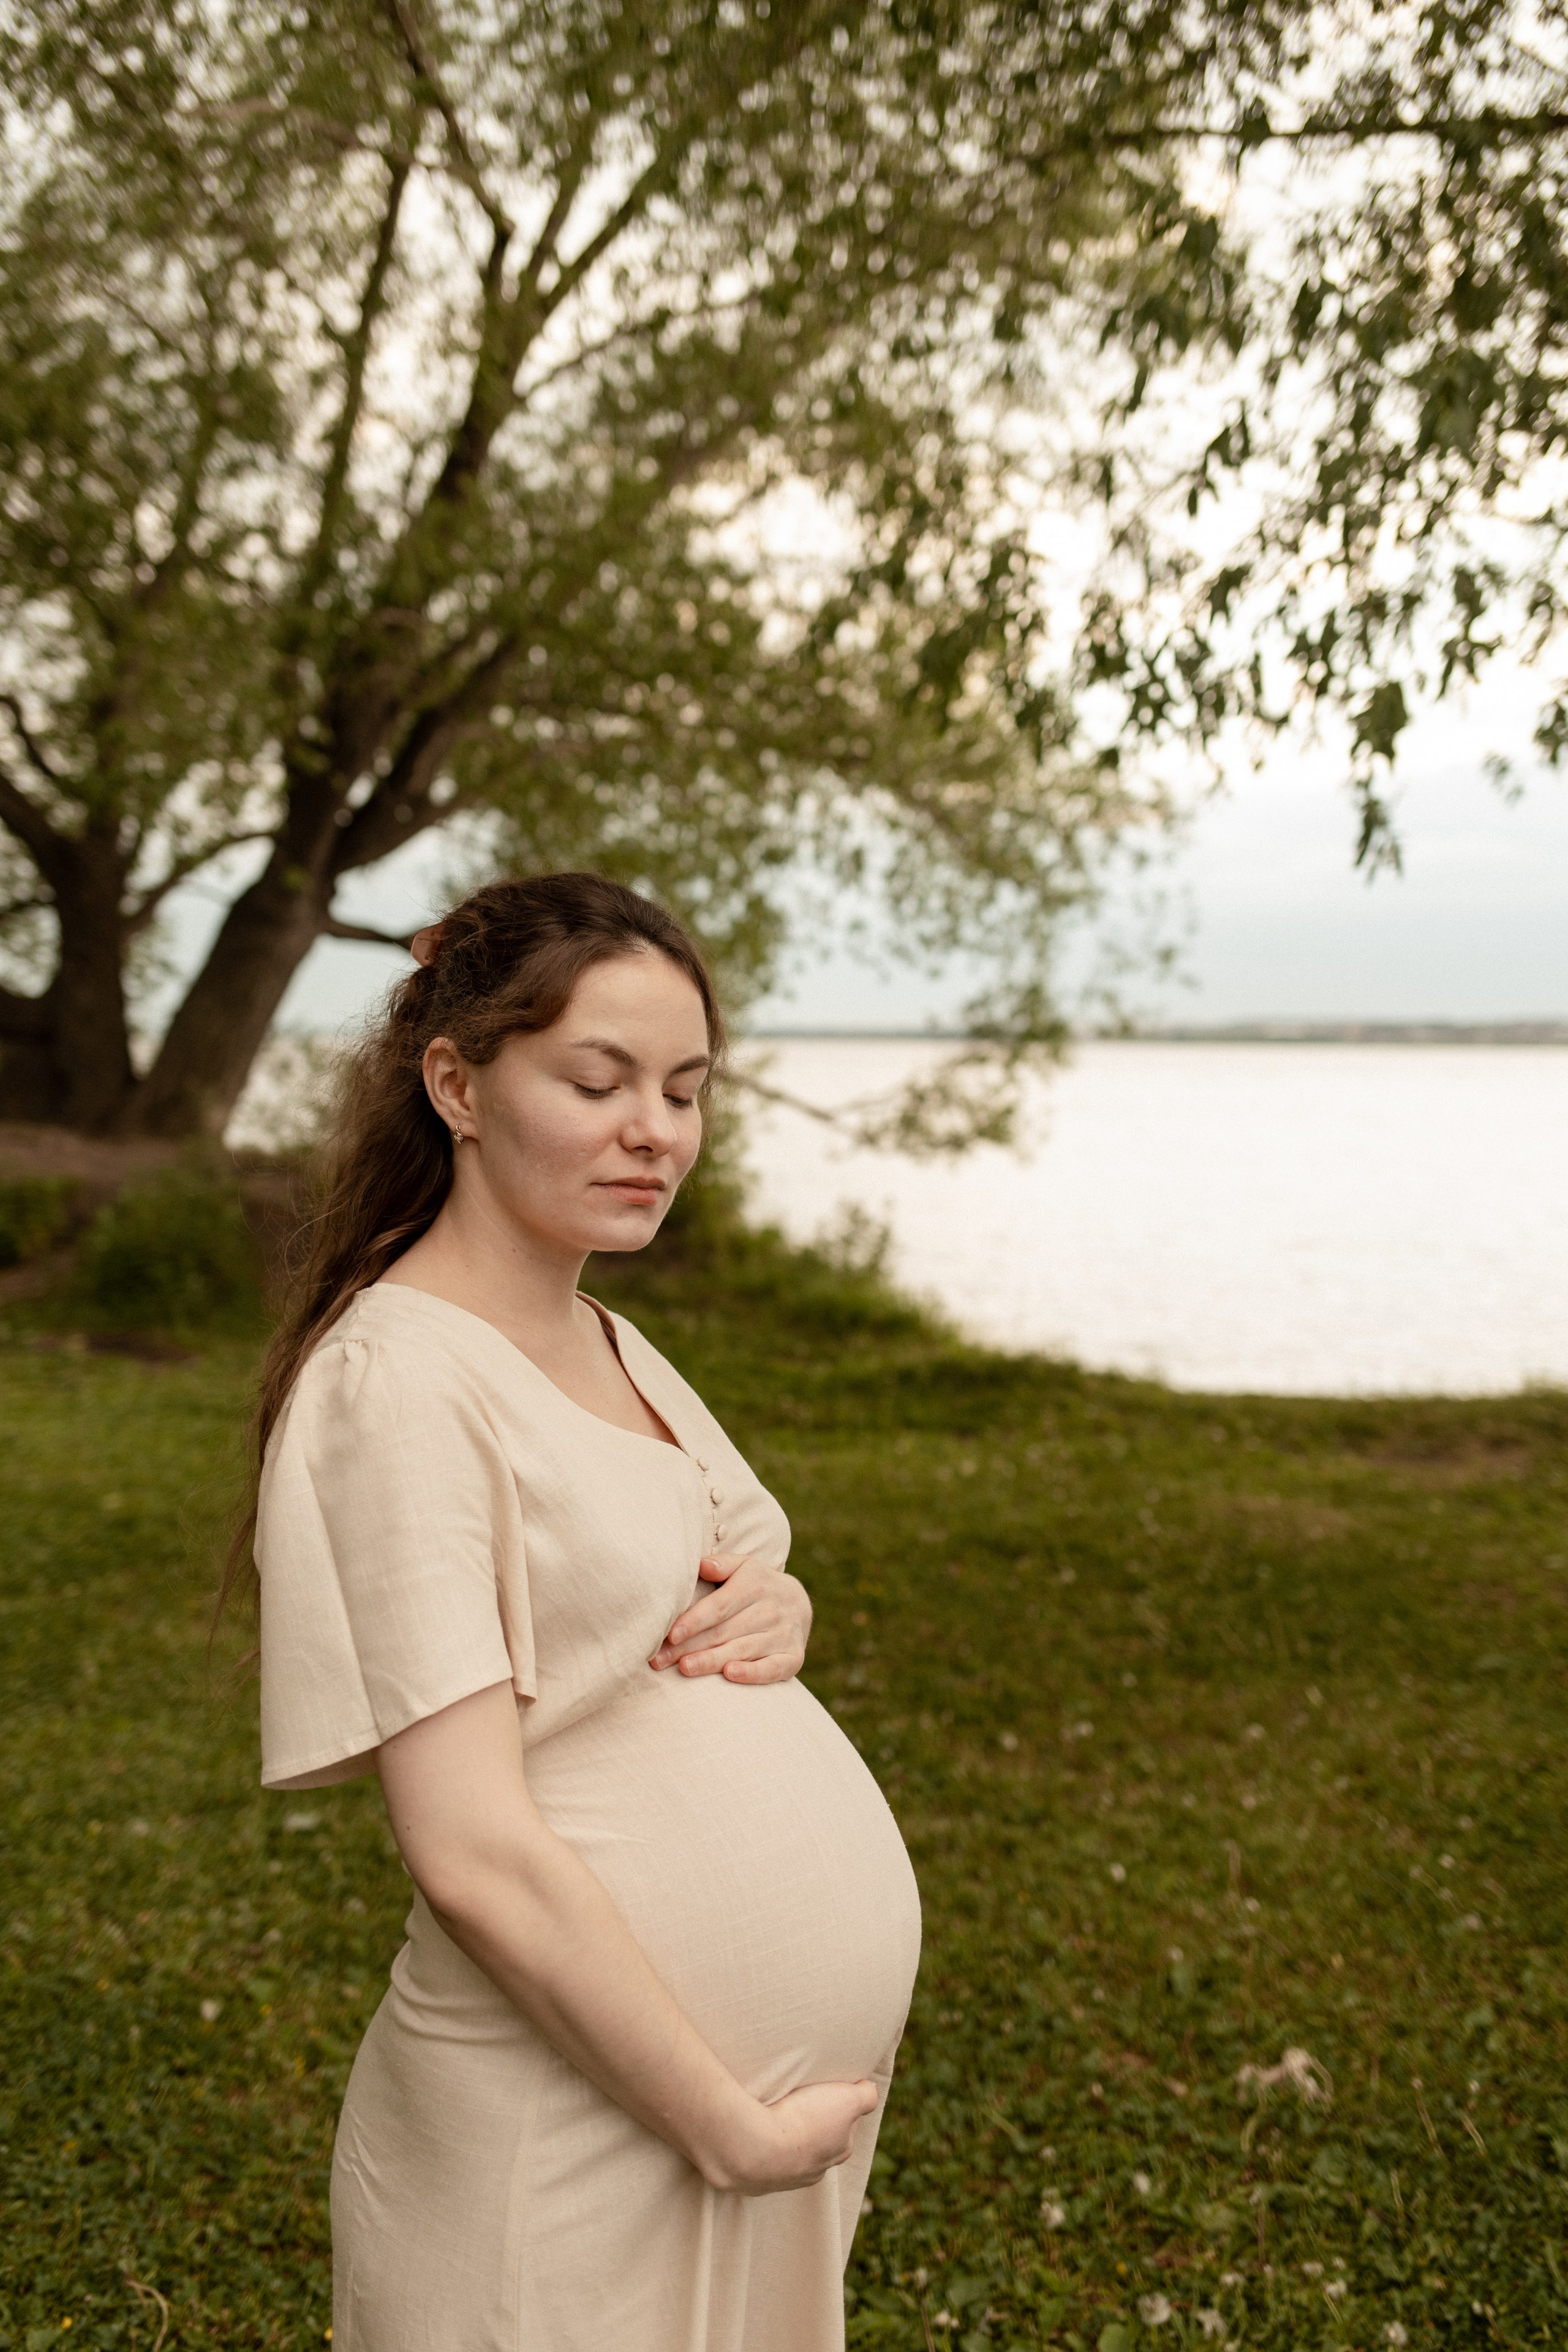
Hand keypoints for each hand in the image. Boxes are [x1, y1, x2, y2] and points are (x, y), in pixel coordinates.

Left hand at [649, 1555, 811, 1683]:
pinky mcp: (793, 1658)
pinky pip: (772, 1668)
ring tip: (685, 1669)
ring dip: (712, 1661)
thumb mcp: (743, 1566)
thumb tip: (703, 1566)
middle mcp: (770, 1610)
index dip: (695, 1620)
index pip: (720, 1606)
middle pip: (724, 1632)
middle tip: (661, 1660)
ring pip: (742, 1651)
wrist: (798, 1603)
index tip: (671, 1634)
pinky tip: (729, 1674)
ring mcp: (783, 1635)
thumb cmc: (755, 1585)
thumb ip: (722, 1564)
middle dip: (691, 1647)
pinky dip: (752, 1673)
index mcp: (754, 1586)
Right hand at [703, 2077, 879, 2194]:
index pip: (846, 2124)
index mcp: (840, 2150)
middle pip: (820, 2140)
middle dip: (812, 2121)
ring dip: (786, 2133)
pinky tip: (757, 2129)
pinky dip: (763, 2143)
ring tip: (775, 2111)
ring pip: (792, 2151)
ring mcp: (786, 2176)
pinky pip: (765, 2157)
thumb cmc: (803, 2120)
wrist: (757, 2148)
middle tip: (800, 2098)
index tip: (825, 2088)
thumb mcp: (847, 2099)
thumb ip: (866, 2095)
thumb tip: (868, 2088)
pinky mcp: (758, 2177)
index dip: (838, 2102)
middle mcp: (817, 2169)